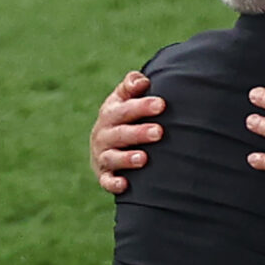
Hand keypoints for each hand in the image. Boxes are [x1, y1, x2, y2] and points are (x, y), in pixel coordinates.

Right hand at [89, 71, 163, 194]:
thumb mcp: (123, 100)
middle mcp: (103, 134)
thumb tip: (142, 79)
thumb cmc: (123, 118)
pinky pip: (106, 181)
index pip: (125, 108)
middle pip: (120, 133)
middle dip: (139, 132)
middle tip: (159, 132)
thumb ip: (131, 87)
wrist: (103, 145)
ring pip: (112, 157)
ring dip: (127, 158)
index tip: (161, 104)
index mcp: (110, 113)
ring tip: (144, 158)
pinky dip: (113, 183)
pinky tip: (125, 184)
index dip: (142, 106)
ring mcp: (103, 155)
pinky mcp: (104, 175)